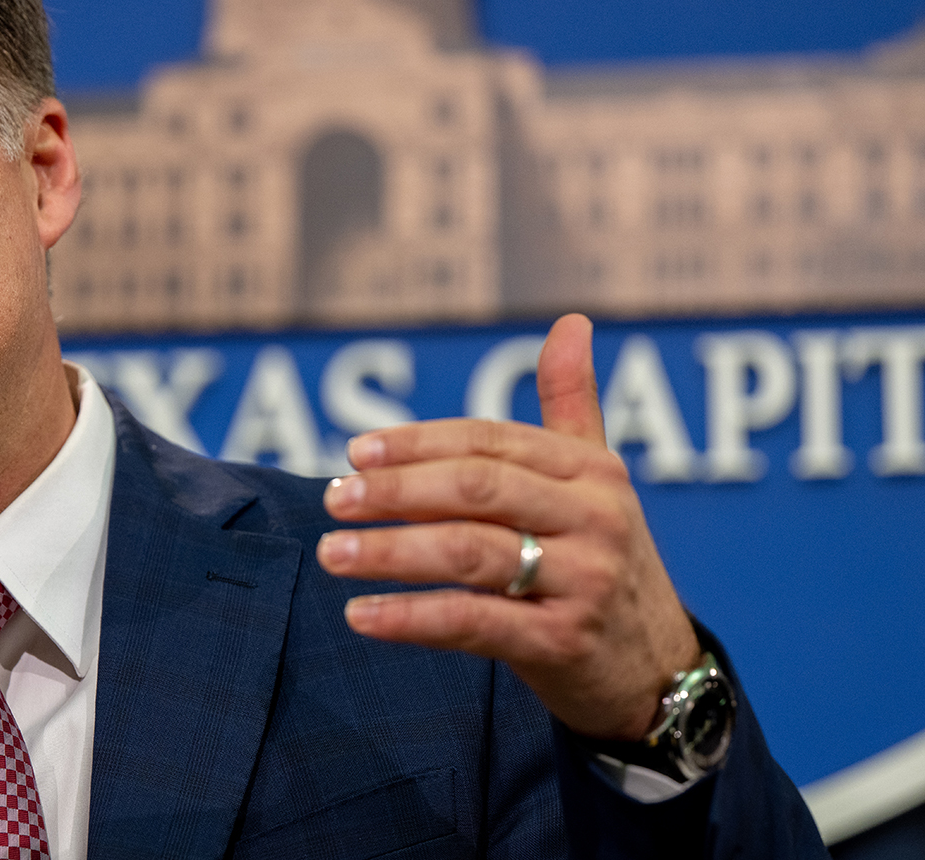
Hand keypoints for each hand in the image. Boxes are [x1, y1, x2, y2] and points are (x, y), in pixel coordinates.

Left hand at [315, 313, 699, 739]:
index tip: (356, 452)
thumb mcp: (597, 480)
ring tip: (332, 553)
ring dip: (390, 551)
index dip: (418, 443)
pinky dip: (412, 618)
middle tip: (333, 498)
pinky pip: (474, 623)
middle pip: (476, 489)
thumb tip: (571, 320)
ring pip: (469, 552)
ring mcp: (582, 583)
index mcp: (591, 471)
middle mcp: (594, 520)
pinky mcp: (563, 644)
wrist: (656, 669)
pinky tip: (362, 615)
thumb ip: (570, 403)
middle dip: (396, 490)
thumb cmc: (603, 560)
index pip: (489, 441)